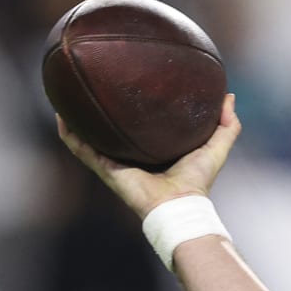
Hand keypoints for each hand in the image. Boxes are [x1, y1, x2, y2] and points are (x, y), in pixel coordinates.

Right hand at [56, 93, 242, 218]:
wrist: (179, 204)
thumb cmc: (198, 181)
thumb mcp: (217, 146)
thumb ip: (228, 124)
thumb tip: (229, 96)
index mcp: (153, 151)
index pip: (141, 127)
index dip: (134, 109)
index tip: (130, 86)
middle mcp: (132, 156)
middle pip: (112, 130)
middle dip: (102, 111)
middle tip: (94, 86)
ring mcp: (116, 163)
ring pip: (90, 138)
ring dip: (77, 120)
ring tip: (67, 97)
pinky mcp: (106, 169)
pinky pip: (82, 150)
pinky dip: (70, 135)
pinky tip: (61, 116)